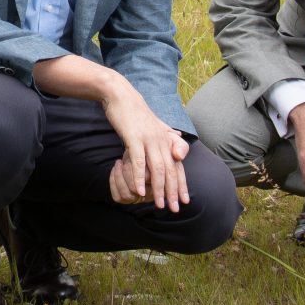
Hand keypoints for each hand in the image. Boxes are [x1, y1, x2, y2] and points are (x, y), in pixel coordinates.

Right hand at [102, 87, 190, 211]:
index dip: (181, 184)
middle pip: (170, 171)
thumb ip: (168, 136)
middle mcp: (162, 140)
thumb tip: (180, 143)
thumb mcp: (155, 125)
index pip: (178, 166)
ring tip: (159, 205)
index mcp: (167, 139)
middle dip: (173, 192)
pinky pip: (139, 161)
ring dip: (159, 189)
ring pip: (157, 169)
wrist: (120, 95)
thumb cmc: (135, 112)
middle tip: (174, 209)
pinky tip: (139, 191)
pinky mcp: (134, 138)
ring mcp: (149, 139)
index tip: (184, 200)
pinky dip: (139, 177)